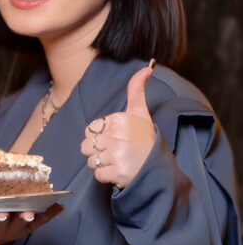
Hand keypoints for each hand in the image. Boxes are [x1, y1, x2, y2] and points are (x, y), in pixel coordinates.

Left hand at [80, 60, 155, 188]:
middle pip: (86, 145)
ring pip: (90, 161)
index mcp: (119, 119)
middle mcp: (117, 135)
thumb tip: (146, 67)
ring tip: (117, 162)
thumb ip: (136, 90)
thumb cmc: (146, 140)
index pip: (90, 129)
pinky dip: (105, 177)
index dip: (100, 137)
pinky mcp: (117, 172)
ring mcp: (117, 154)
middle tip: (116, 152)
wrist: (158, 169)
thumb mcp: (140, 113)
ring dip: (101, 164)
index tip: (117, 139)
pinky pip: (97, 175)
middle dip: (97, 151)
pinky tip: (118, 172)